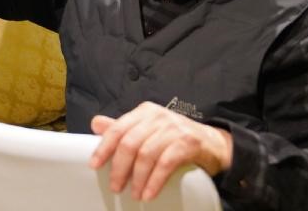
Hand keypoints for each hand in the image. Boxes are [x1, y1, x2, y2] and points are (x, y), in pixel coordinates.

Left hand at [88, 102, 232, 200]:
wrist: (213, 143)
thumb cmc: (175, 138)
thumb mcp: (149, 130)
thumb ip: (123, 128)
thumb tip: (96, 123)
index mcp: (145, 112)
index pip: (118, 128)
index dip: (104, 147)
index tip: (94, 165)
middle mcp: (158, 116)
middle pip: (130, 143)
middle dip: (119, 168)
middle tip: (115, 186)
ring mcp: (174, 128)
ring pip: (146, 154)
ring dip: (137, 178)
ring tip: (134, 194)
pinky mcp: (188, 142)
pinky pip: (166, 163)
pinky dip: (155, 181)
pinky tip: (149, 193)